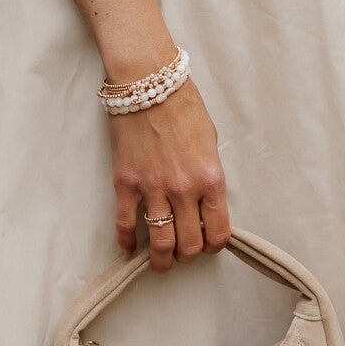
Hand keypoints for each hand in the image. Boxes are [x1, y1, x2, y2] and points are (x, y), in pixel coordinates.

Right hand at [107, 79, 229, 270]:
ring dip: (161, 260)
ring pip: (160, 243)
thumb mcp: (211, 140)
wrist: (148, 82)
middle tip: (182, 253)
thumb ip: (208, 173)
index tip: (208, 244)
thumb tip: (204, 198)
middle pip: (190, 244)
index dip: (214, 245)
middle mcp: (185, 189)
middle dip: (187, 255)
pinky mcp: (126, 183)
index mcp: (211, 178)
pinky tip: (128, 248)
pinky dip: (126, 241)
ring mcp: (154, 188)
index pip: (218, 230)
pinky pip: (126, 223)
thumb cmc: (183, 104)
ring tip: (159, 263)